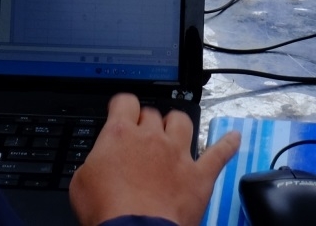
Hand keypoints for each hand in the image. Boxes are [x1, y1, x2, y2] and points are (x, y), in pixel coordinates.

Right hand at [70, 94, 241, 225]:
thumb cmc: (107, 212)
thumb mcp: (81, 182)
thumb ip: (94, 162)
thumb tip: (98, 163)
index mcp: (121, 135)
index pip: (125, 102)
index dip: (122, 106)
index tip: (122, 111)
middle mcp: (152, 138)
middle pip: (153, 113)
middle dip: (146, 121)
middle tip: (141, 137)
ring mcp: (178, 155)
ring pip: (183, 122)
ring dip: (177, 124)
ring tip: (173, 132)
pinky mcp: (198, 176)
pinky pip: (219, 153)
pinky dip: (227, 144)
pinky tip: (234, 137)